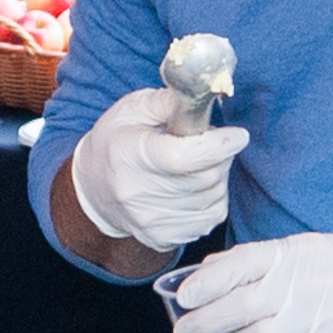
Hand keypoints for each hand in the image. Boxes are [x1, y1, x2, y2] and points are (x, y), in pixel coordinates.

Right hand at [67, 84, 252, 246]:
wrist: (94, 189)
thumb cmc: (117, 141)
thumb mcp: (133, 109)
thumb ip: (169, 101)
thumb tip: (204, 94)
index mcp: (128, 155)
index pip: (183, 157)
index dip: (218, 145)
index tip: (238, 135)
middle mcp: (137, 194)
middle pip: (205, 178)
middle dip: (220, 156)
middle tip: (210, 143)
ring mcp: (150, 221)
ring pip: (214, 198)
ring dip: (217, 177)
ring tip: (198, 164)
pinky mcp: (163, 238)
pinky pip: (211, 218)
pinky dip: (212, 199)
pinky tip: (195, 187)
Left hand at [163, 232, 332, 332]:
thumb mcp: (303, 248)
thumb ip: (255, 260)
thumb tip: (207, 271)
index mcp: (291, 256)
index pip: (236, 267)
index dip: (204, 284)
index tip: (184, 296)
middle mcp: (299, 287)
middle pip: (236, 309)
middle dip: (201, 323)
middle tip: (183, 332)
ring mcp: (311, 323)